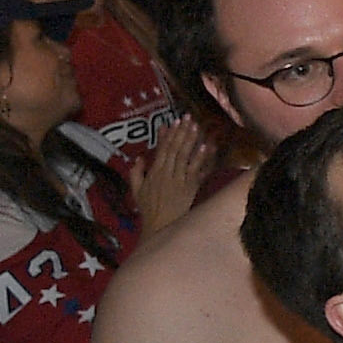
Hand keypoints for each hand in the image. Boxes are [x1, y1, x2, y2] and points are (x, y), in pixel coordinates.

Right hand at [125, 114, 213, 230]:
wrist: (160, 224)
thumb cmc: (148, 208)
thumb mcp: (136, 190)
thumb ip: (136, 173)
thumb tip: (139, 158)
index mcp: (154, 172)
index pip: (162, 149)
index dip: (168, 135)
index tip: (172, 122)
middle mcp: (167, 173)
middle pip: (175, 149)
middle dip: (181, 132)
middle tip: (187, 117)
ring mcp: (180, 179)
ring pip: (186, 156)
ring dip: (191, 140)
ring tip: (196, 126)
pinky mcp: (191, 186)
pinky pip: (197, 170)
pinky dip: (201, 158)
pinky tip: (207, 146)